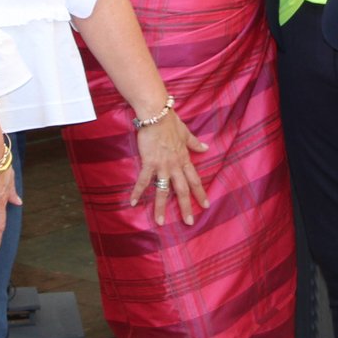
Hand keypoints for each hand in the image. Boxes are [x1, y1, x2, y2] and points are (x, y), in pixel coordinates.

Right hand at [127, 111, 209, 225]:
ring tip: (160, 222)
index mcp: (184, 159)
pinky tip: (132, 203)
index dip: (200, 193)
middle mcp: (175, 165)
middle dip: (186, 207)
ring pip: (163, 190)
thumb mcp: (186, 133)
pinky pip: (144, 181)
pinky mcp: (149, 163)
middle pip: (182, 190)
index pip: (195, 180)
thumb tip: (206, 147)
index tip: (206, 205)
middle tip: (189, 222)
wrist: (156, 115)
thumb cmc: (170, 121)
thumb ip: (194, 143)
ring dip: (161, 207)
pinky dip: (137, 192)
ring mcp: (162, 166)